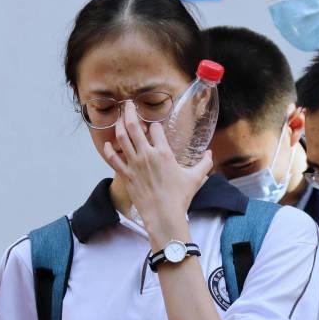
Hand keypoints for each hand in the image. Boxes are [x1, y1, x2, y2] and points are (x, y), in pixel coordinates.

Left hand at [99, 101, 211, 248]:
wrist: (163, 215)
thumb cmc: (179, 197)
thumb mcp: (196, 178)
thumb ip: (204, 163)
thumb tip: (210, 153)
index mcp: (164, 153)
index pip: (156, 129)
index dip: (155, 125)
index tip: (154, 127)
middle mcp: (147, 154)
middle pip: (134, 126)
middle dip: (130, 112)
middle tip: (128, 104)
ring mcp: (134, 164)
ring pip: (122, 139)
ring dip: (119, 126)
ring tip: (119, 118)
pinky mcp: (126, 175)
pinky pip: (113, 159)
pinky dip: (109, 150)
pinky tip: (107, 145)